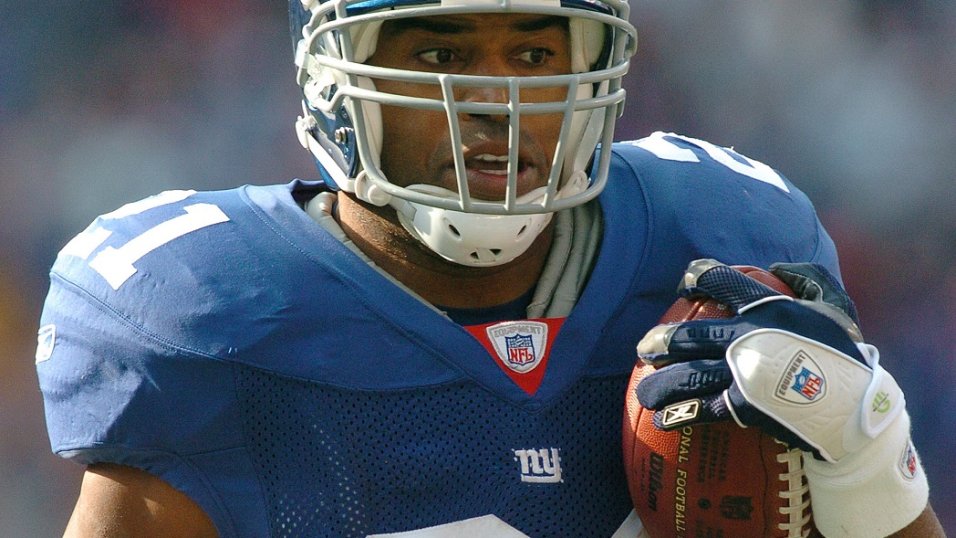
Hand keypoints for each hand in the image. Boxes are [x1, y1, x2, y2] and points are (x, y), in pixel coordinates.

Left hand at [635, 259, 900, 461]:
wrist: (857, 408)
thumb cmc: (847, 353)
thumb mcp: (835, 303)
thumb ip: (807, 276)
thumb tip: (776, 266)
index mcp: (768, 308)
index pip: (721, 281)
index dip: (698, 277)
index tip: (686, 282)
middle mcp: (749, 338)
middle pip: (691, 335)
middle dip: (663, 340)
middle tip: (646, 346)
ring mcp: (743, 374)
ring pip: (688, 374)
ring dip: (660, 382)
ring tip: (643, 391)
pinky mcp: (744, 407)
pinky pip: (704, 410)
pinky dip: (681, 415)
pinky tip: (664, 420)